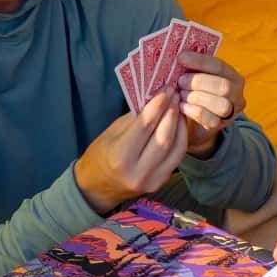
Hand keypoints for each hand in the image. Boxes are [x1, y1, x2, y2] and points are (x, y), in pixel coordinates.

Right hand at [74, 94, 189, 213]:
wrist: (96, 188)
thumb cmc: (100, 154)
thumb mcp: (112, 133)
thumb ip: (136, 119)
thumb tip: (156, 99)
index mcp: (120, 157)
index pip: (145, 126)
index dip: (158, 105)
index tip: (166, 89)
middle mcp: (138, 171)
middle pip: (164, 138)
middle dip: (172, 113)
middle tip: (175, 94)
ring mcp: (151, 180)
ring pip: (176, 149)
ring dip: (180, 125)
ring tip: (178, 107)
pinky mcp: (160, 183)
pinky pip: (176, 158)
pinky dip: (180, 139)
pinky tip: (178, 125)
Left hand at [174, 51, 246, 155]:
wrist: (196, 123)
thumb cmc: (196, 92)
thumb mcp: (197, 77)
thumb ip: (193, 67)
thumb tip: (178, 55)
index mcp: (233, 76)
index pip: (220, 66)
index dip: (200, 61)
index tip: (181, 57)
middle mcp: (237, 94)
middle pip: (224, 86)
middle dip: (199, 82)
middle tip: (180, 81)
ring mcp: (231, 112)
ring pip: (221, 104)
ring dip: (197, 97)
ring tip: (180, 94)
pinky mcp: (221, 126)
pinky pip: (210, 119)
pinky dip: (193, 111)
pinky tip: (181, 106)